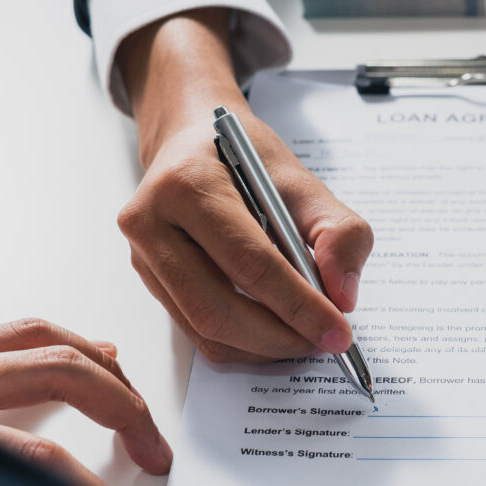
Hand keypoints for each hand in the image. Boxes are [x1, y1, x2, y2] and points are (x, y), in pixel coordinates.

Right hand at [114, 9, 373, 362]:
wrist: (193, 139)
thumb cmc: (244, 157)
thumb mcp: (301, 178)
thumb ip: (337, 230)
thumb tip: (343, 297)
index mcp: (188, 184)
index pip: (250, 262)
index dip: (299, 306)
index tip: (339, 332)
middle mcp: (151, 222)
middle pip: (218, 307)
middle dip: (279, 336)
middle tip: (324, 341)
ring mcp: (142, 255)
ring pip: (204, 328)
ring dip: (261, 346)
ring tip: (304, 337)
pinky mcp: (148, 279)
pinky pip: (194, 330)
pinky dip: (241, 343)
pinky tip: (273, 331)